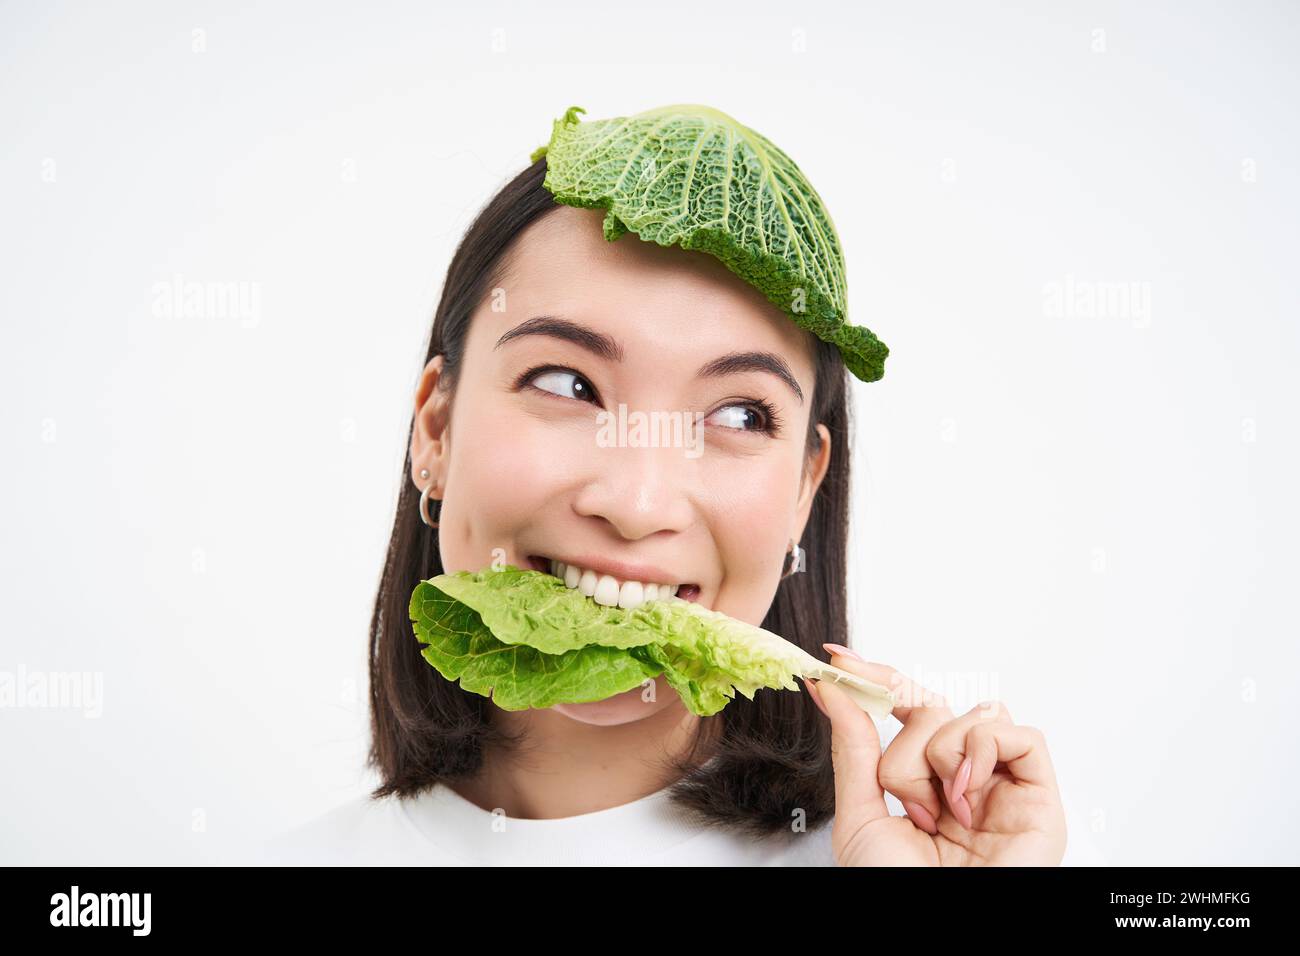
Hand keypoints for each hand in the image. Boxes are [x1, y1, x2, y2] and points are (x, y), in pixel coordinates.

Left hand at [805, 648, 1066, 865]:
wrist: (934, 929)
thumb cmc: (896, 891)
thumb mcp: (861, 814)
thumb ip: (853, 747)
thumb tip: (832, 689)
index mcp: (924, 784)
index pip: (907, 709)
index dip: (878, 679)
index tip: (838, 660)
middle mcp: (964, 780)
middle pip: (936, 706)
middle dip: (907, 742)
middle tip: (901, 789)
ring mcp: (1004, 786)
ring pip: (974, 714)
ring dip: (941, 756)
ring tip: (939, 812)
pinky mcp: (1041, 796)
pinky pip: (1020, 733)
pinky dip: (984, 753)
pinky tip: (967, 798)